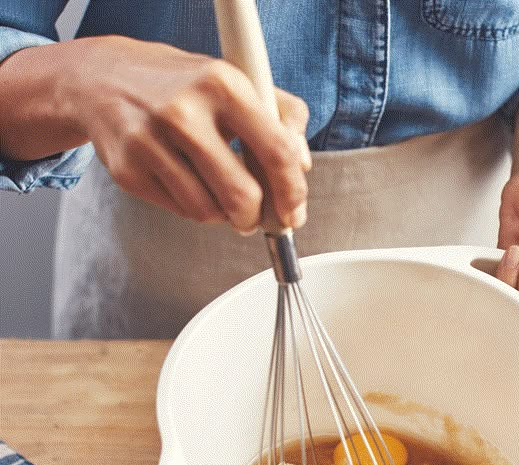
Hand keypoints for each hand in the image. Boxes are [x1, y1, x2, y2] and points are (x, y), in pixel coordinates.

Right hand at [3, 36, 311, 231]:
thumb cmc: (183, 86)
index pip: (276, 153)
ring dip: (226, 216)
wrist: (102, 79)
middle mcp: (184, 111)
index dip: (292, 193)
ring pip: (210, 212)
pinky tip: (191, 185)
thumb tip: (303, 164)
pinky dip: (196, 208)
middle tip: (256, 217)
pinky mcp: (129, 170)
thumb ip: (283, 116)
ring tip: (222, 194)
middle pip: (242, 196)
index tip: (294, 211)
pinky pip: (181, 212)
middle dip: (257, 218)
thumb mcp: (236, 81)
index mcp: (222, 85)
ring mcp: (150, 141)